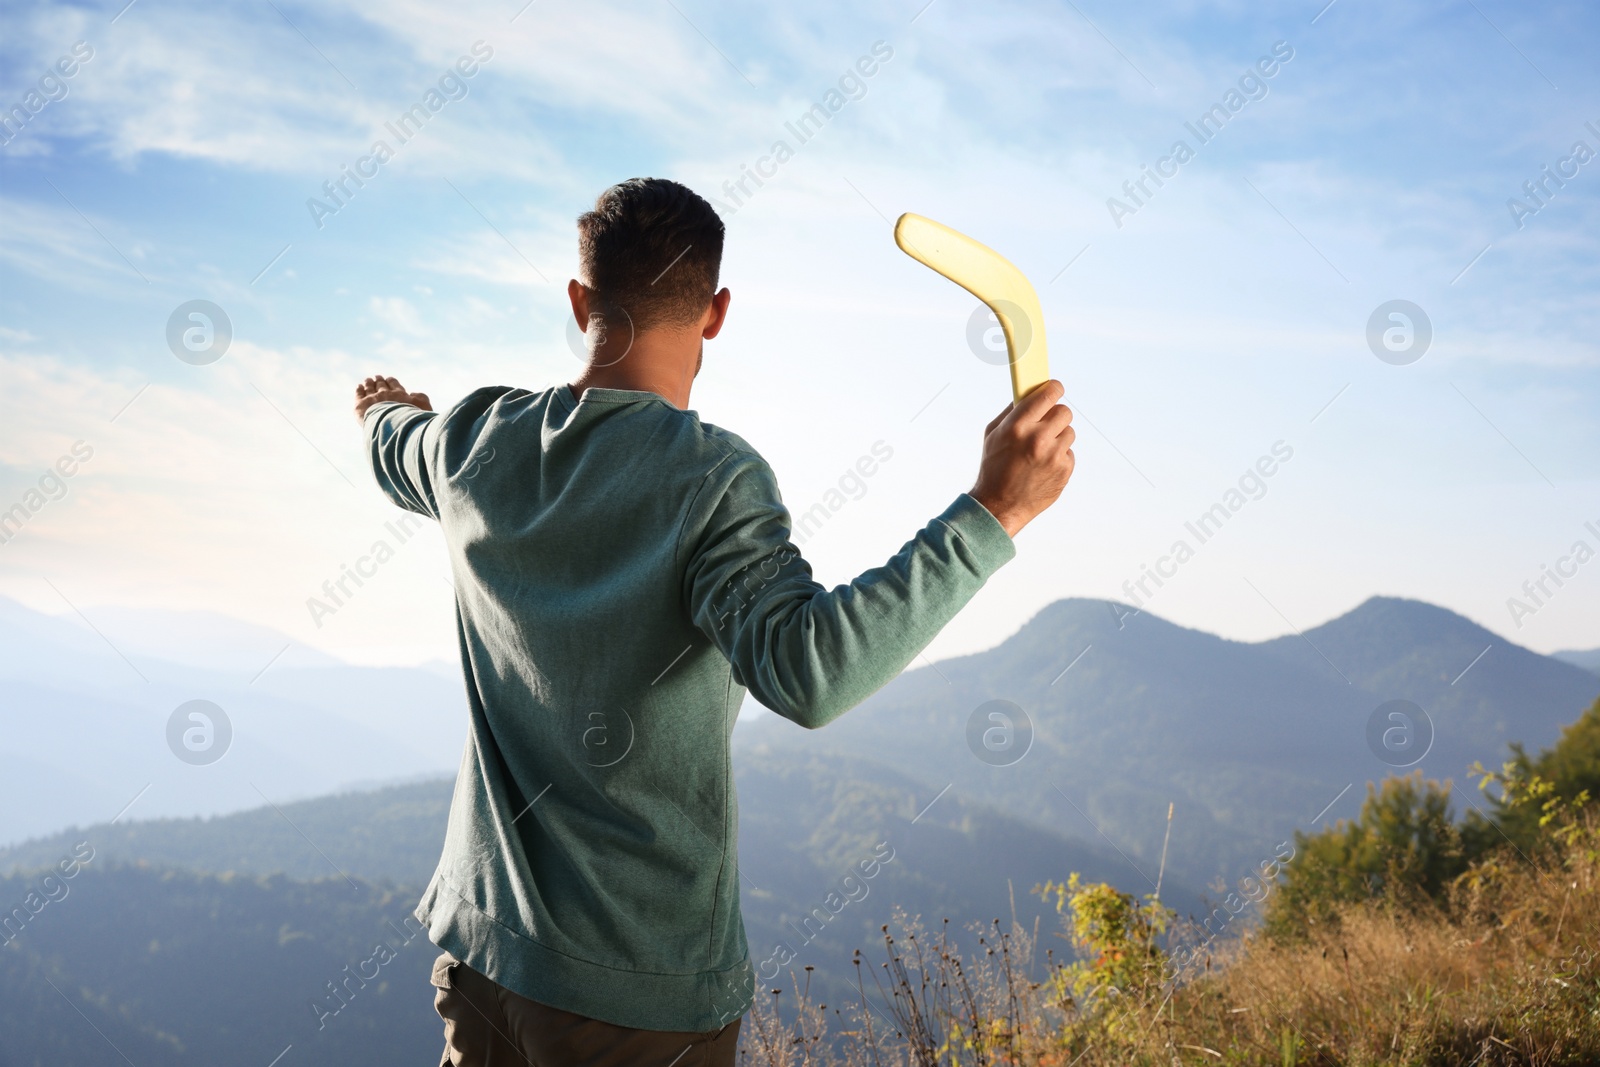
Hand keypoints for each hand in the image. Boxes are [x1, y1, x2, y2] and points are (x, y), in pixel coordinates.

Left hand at [354, 376, 431, 422]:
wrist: (393, 427)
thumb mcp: (425, 408)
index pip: (394, 384)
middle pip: (381, 385)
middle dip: (379, 380)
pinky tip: (359, 387)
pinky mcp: (361, 405)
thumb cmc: (411, 420)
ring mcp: (372, 399)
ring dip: (368, 383)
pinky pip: (359, 394)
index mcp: (400, 394)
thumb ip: (422, 398)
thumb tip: (412, 393)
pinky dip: (359, 389)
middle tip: (377, 377)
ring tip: (367, 380)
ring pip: (369, 387)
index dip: (391, 381)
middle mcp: (385, 394)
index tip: (389, 379)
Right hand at [968, 380, 1075, 537]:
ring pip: (1069, 432)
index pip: (1048, 394)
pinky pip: (1069, 452)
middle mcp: (1037, 439)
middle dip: (1056, 415)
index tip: (1055, 388)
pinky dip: (1059, 456)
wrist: (1000, 506)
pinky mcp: (1064, 470)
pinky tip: (1043, 465)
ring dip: (1058, 437)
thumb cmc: (994, 468)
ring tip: (1041, 450)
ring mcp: (1053, 456)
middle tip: (1047, 423)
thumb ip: (1012, 412)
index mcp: (1017, 426)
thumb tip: (1028, 393)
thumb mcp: (993, 434)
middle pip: (1064, 411)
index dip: (1054, 388)